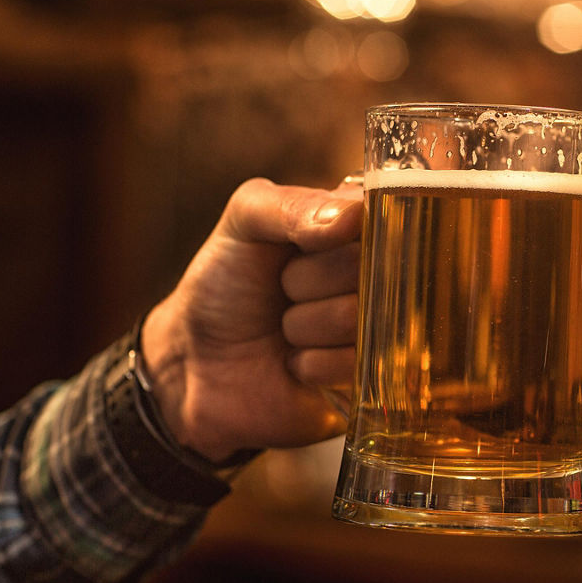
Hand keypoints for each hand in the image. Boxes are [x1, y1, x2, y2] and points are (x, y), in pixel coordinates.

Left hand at [141, 178, 363, 463]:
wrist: (197, 361)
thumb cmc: (227, 282)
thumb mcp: (244, 222)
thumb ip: (292, 205)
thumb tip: (352, 216)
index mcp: (360, 227)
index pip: (384, 218)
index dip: (341, 233)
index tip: (305, 243)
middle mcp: (378, 276)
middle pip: (371, 268)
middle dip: (308, 280)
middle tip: (284, 288)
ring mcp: (378, 329)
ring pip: (357, 317)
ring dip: (304, 324)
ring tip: (285, 326)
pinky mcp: (370, 377)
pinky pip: (353, 363)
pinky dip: (310, 363)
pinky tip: (295, 361)